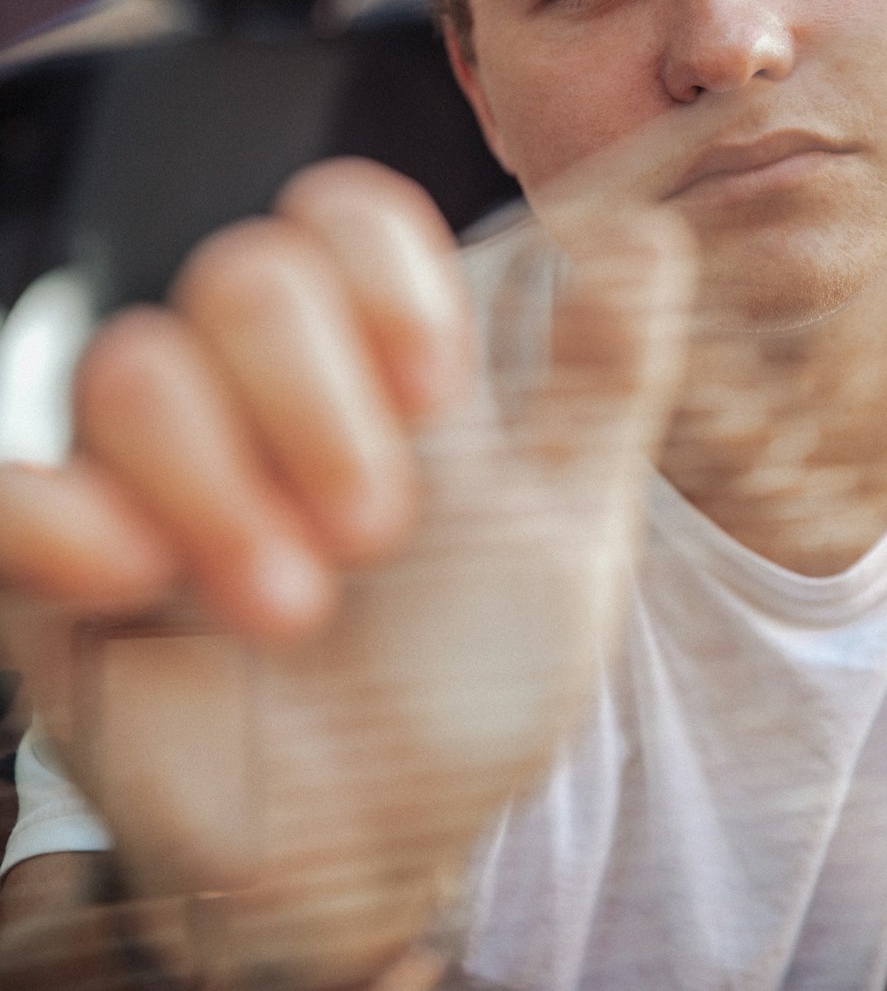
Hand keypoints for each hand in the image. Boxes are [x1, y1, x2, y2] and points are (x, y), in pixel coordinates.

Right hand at [0, 158, 690, 987]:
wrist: (387, 843)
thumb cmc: (472, 678)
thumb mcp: (566, 529)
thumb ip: (605, 380)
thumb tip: (648, 230)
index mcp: (366, 364)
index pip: (339, 217)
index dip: (382, 270)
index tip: (439, 388)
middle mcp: (251, 395)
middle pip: (242, 274)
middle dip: (318, 400)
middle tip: (381, 535)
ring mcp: (151, 477)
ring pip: (132, 368)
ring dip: (221, 484)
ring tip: (296, 609)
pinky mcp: (66, 573)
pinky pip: (13, 497)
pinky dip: (61, 519)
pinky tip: (133, 576)